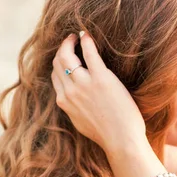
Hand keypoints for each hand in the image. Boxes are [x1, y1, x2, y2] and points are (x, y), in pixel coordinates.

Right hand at [51, 32, 147, 153]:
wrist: (121, 141)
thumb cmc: (107, 135)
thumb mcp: (81, 123)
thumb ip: (74, 109)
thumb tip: (74, 101)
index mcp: (64, 102)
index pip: (55, 75)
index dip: (60, 63)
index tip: (67, 56)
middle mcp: (70, 91)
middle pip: (58, 62)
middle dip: (62, 49)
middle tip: (71, 41)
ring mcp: (84, 84)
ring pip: (67, 55)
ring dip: (70, 42)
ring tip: (78, 37)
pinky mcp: (101, 79)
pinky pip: (89, 52)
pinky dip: (86, 41)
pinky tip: (87, 35)